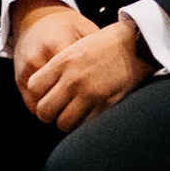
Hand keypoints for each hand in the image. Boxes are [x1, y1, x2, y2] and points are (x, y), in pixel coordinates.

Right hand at [11, 0, 96, 107]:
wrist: (35, 18)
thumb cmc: (66, 26)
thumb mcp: (86, 31)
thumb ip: (98, 51)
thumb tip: (119, 70)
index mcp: (58, 46)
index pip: (72, 82)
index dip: (87, 96)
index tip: (98, 99)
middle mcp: (39, 59)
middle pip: (53, 99)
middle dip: (69, 111)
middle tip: (85, 112)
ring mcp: (26, 70)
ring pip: (40, 106)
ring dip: (56, 112)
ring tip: (72, 110)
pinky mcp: (18, 78)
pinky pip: (31, 103)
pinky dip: (45, 108)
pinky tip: (58, 105)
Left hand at [24, 17, 153, 132]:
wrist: (137, 44)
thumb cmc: (107, 44)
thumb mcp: (76, 47)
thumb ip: (58, 67)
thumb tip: (43, 89)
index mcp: (63, 61)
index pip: (33, 87)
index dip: (38, 95)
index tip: (46, 96)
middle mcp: (73, 79)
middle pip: (44, 110)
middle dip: (49, 114)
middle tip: (59, 110)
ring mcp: (89, 94)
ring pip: (63, 123)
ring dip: (67, 121)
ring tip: (75, 114)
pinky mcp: (106, 105)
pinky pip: (85, 126)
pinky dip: (85, 124)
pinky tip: (90, 115)